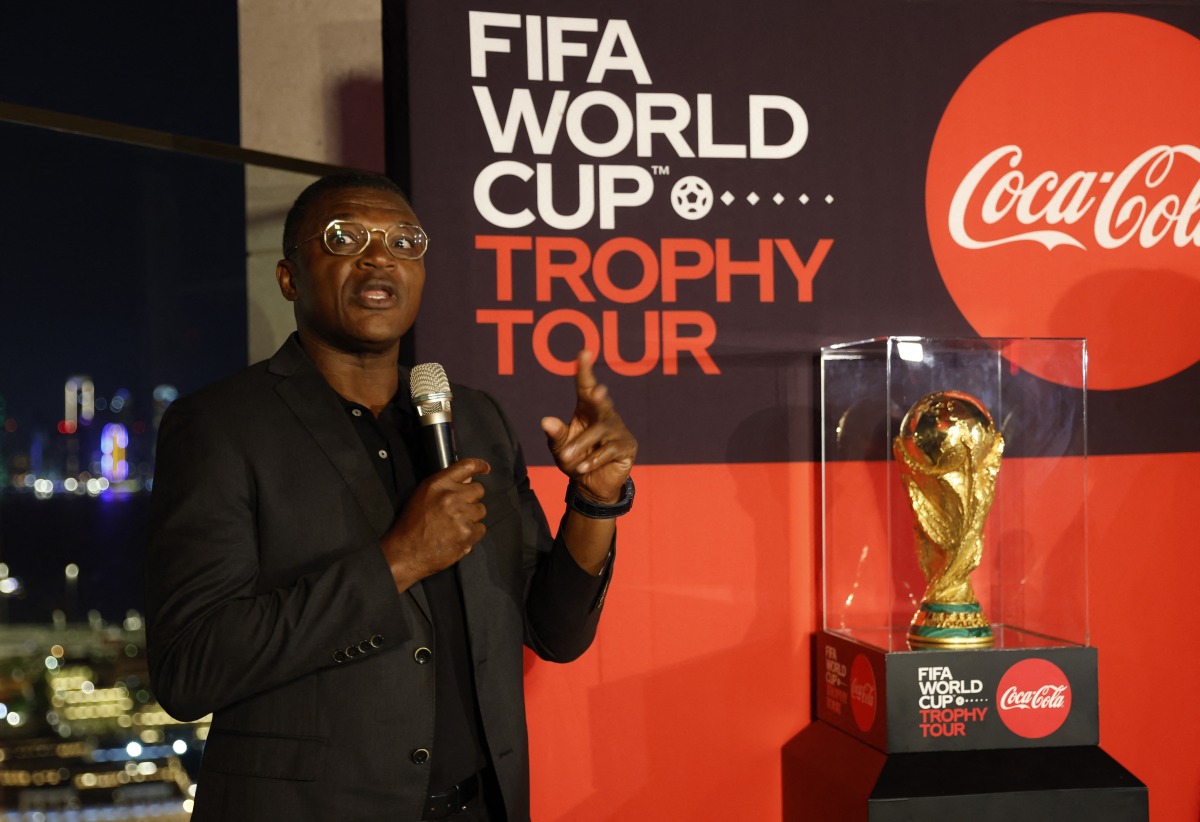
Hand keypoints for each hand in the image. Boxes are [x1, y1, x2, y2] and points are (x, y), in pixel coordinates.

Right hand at [380, 458, 489, 589]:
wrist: (406, 552)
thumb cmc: (411, 525)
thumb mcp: (422, 496)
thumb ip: (446, 485)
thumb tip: (468, 479)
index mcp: (438, 485)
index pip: (466, 466)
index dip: (479, 465)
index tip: (485, 468)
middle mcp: (451, 496)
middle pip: (478, 490)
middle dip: (472, 499)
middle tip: (459, 510)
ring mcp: (461, 515)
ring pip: (481, 510)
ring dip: (472, 517)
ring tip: (454, 525)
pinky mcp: (467, 533)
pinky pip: (481, 529)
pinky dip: (472, 534)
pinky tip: (457, 536)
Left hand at [541, 351, 637, 503]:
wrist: (591, 485)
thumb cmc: (574, 459)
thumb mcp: (559, 448)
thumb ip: (555, 434)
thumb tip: (545, 420)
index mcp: (587, 409)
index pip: (585, 386)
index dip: (584, 370)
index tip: (584, 353)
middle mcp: (605, 415)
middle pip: (600, 402)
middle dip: (598, 396)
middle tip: (597, 391)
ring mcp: (617, 430)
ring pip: (599, 433)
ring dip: (581, 445)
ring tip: (566, 458)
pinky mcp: (626, 447)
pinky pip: (608, 450)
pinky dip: (592, 460)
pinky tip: (581, 468)